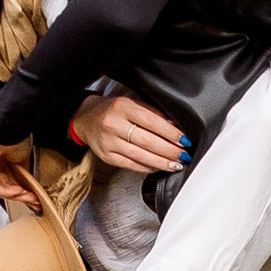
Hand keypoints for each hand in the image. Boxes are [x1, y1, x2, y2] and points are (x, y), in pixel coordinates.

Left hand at [0, 131, 40, 210]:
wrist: (9, 128)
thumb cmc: (16, 137)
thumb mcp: (22, 161)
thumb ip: (23, 176)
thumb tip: (30, 190)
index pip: (8, 180)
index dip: (21, 190)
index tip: (34, 196)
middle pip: (3, 185)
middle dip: (20, 194)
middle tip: (33, 199)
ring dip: (15, 194)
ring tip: (28, 196)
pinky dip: (5, 191)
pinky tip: (18, 191)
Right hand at [70, 90, 187, 178]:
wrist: (86, 118)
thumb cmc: (112, 110)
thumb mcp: (131, 103)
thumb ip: (152, 114)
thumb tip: (174, 128)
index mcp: (123, 107)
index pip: (152, 122)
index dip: (171, 134)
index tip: (184, 140)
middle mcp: (114, 124)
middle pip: (148, 141)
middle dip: (169, 151)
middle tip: (183, 156)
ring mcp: (109, 142)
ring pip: (140, 156)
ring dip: (161, 162)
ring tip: (175, 165)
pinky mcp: (106, 156)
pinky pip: (131, 164)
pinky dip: (147, 167)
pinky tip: (157, 167)